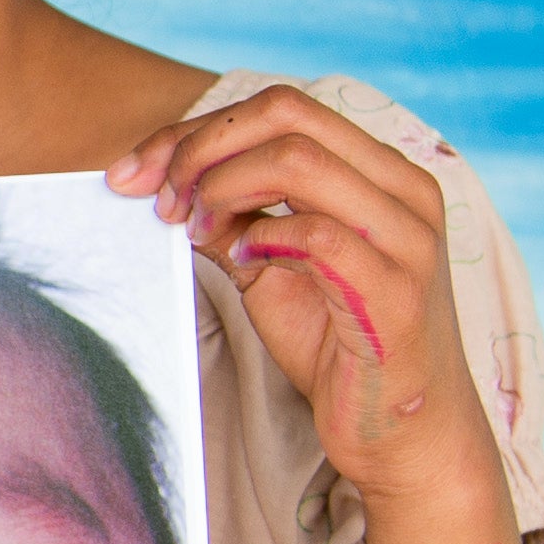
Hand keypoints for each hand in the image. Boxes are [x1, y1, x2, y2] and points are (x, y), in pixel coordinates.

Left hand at [110, 86, 498, 510]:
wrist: (403, 433)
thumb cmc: (339, 345)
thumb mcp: (271, 267)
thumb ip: (232, 219)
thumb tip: (162, 182)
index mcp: (381, 171)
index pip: (281, 109)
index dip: (197, 131)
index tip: (134, 171)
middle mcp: (405, 190)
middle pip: (286, 116)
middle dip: (200, 148)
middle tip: (156, 199)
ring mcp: (408, 238)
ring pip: (298, 161)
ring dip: (222, 187)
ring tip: (193, 229)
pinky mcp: (398, 293)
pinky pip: (318, 237)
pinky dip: (263, 241)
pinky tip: (242, 264)